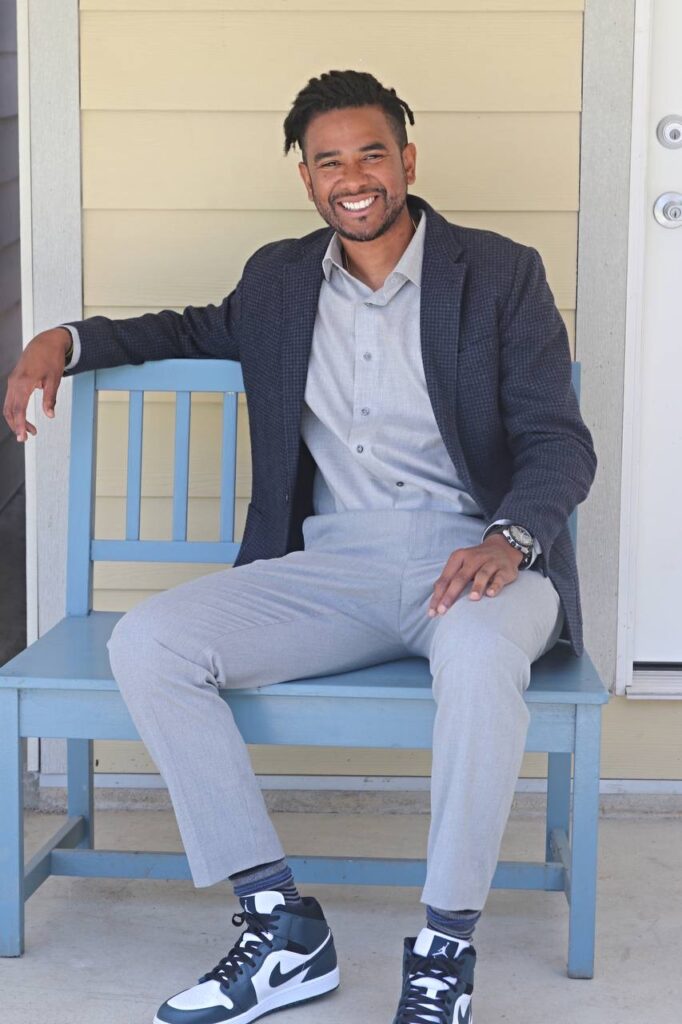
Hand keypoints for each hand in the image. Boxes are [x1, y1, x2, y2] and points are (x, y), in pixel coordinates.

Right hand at [3, 327, 71, 441]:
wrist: (46, 342)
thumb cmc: (51, 358)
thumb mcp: (54, 379)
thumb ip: (50, 398)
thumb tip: (50, 415)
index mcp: (24, 382)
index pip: (18, 409)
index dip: (20, 425)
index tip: (23, 437)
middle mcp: (14, 382)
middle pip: (10, 410)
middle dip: (16, 425)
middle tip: (27, 437)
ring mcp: (12, 380)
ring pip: (8, 405)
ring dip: (16, 419)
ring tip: (30, 429)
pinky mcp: (14, 380)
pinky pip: (10, 398)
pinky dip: (15, 410)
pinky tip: (25, 417)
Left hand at [427, 532, 523, 616]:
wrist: (502, 548)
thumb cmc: (476, 562)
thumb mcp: (461, 565)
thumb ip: (450, 579)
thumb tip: (436, 598)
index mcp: (459, 557)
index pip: (445, 578)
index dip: (438, 595)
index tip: (433, 612)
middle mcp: (473, 558)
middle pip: (460, 577)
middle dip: (450, 595)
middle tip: (443, 610)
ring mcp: (490, 563)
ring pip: (482, 575)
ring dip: (477, 586)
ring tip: (472, 599)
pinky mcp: (504, 569)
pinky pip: (500, 578)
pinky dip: (495, 585)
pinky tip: (490, 594)